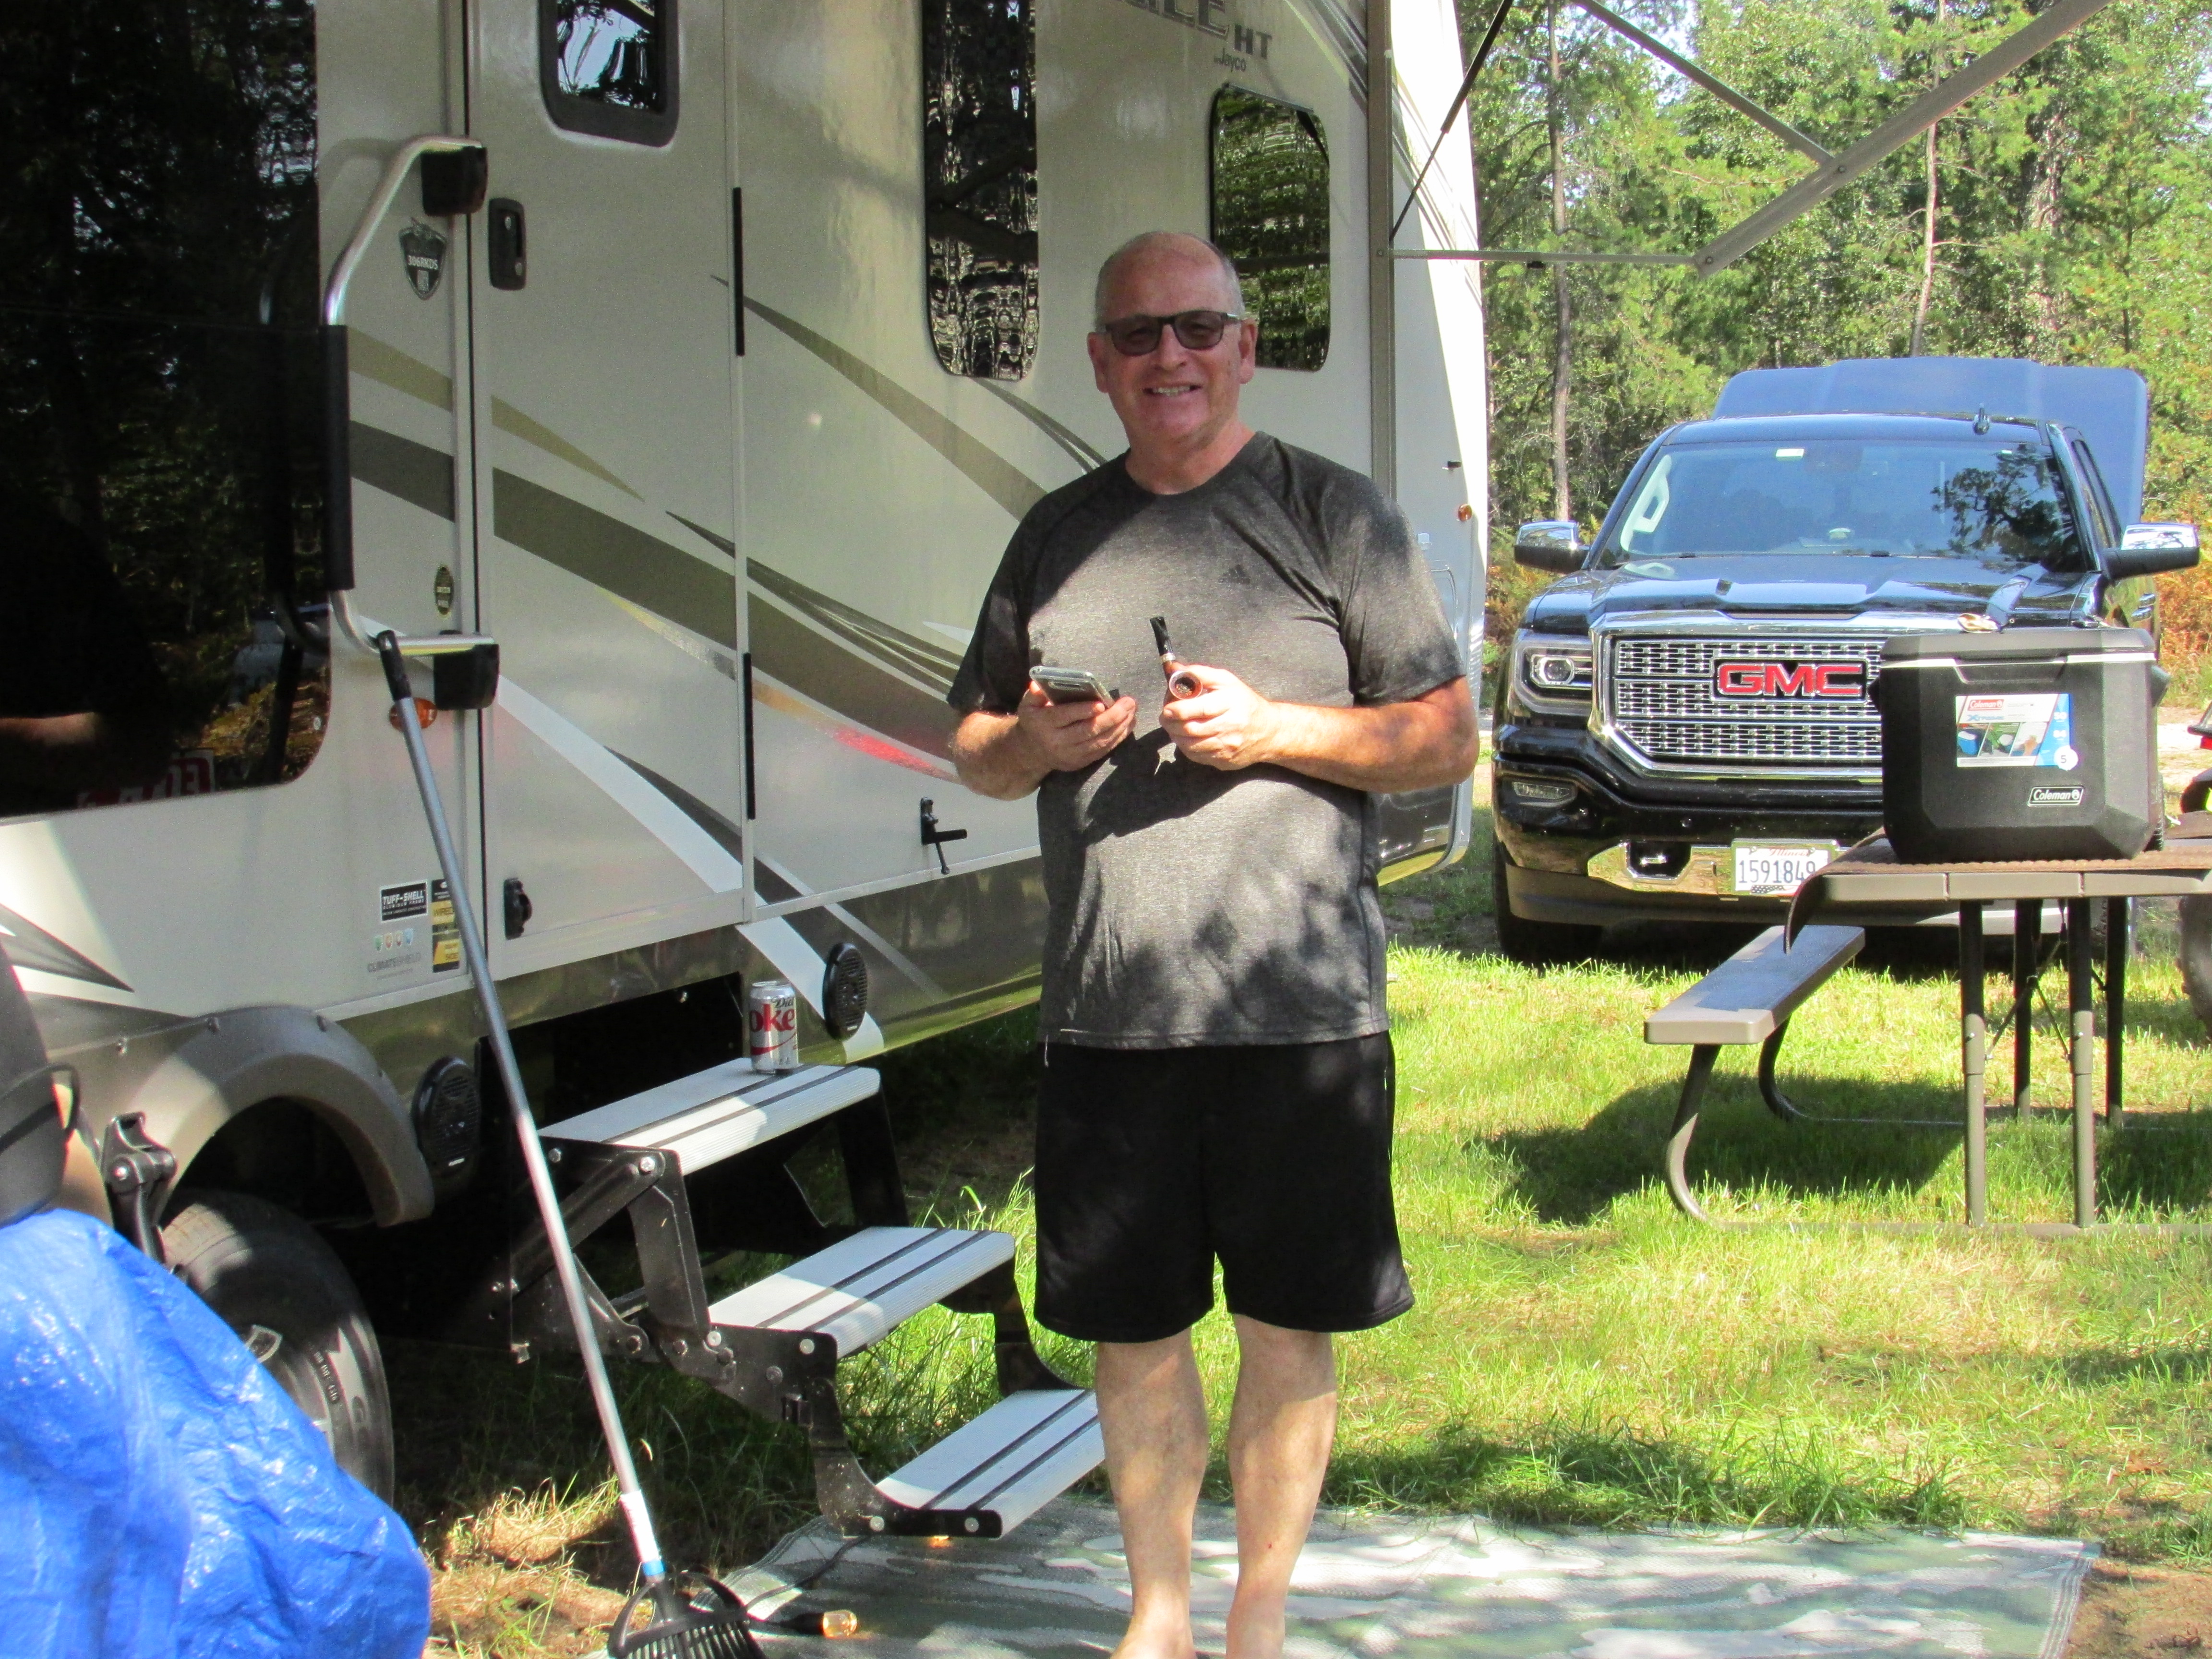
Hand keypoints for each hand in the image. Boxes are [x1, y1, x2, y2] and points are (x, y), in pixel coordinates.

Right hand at [1017, 682, 1135, 771]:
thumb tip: (1038, 685)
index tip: (1101, 704)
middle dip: (1111, 717)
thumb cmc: (1035, 721)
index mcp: (1044, 724)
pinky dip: (1117, 739)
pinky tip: (1128, 726)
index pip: (1064, 717)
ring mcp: (1070, 755)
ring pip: (1098, 742)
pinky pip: (1102, 751)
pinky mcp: (1080, 763)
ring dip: (1119, 727)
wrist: (1032, 753)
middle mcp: (1057, 742)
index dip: (1083, 711)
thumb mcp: (1028, 705)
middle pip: (1087, 730)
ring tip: (1132, 712)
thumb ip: (1035, 694)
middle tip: (1128, 704)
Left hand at [1159, 664, 1278, 770]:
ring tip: (1173, 726)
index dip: (1180, 709)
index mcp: (1232, 703)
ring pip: (1191, 745)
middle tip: (1165, 716)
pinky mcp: (1224, 761)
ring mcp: (1228, 746)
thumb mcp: (1226, 681)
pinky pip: (1197, 756)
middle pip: (1193, 729)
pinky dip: (1185, 747)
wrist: (1269, 732)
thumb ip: (1200, 674)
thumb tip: (1174, 668)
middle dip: (1172, 723)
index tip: (1167, 708)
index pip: (1202, 708)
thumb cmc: (1244, 702)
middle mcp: (1231, 726)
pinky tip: (1185, 737)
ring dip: (1176, 735)